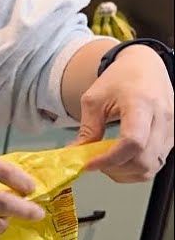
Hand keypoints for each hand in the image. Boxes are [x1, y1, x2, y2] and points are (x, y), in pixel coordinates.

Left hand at [69, 44, 173, 181]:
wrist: (145, 66)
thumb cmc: (120, 78)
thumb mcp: (94, 99)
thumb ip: (87, 128)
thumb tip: (75, 154)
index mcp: (141, 104)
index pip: (132, 142)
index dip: (109, 159)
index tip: (89, 163)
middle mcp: (163, 118)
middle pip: (143, 160)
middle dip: (115, 168)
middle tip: (95, 161)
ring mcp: (171, 129)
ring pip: (151, 167)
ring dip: (125, 172)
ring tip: (107, 160)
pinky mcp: (172, 138)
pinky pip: (156, 163)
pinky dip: (135, 169)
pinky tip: (121, 159)